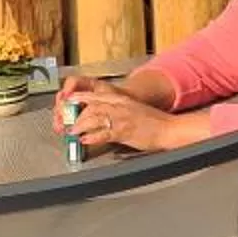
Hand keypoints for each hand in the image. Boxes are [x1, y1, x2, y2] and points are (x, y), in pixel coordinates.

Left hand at [58, 74, 177, 152]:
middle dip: (76, 115)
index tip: (68, 102)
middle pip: (91, 106)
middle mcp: (120, 106)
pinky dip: (92, 137)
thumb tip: (102, 120)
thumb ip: (117, 112)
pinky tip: (85, 140)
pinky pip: (103, 133)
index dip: (79, 98)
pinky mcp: (124, 131)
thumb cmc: (154, 122)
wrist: (169, 128)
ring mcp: (121, 118)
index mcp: (122, 99)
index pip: (95, 96)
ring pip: (94, 117)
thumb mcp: (133, 111)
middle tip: (68, 123)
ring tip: (72, 132)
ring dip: (80, 125)